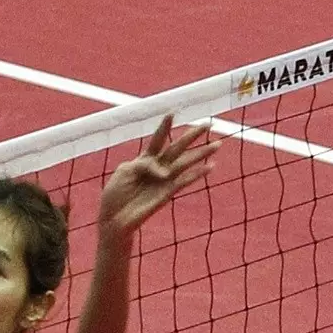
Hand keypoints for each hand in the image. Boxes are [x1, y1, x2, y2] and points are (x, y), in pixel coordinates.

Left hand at [97, 114, 215, 239]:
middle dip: (192, 136)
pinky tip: (210, 167)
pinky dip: (197, 174)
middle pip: (177, 148)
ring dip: (202, 153)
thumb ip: (143, 164)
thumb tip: (164, 170)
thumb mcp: (123, 172)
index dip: (164, 127)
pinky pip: (185, 181)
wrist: (114, 219)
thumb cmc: (115, 195)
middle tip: (209, 124)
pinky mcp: (168, 193)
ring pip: (186, 162)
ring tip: (218, 144)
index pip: (157, 140)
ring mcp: (164, 180)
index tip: (172, 113)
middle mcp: (157, 168)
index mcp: (143, 161)